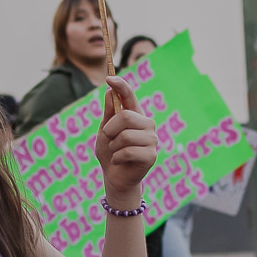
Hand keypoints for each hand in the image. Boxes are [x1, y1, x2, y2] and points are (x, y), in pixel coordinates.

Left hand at [95, 74, 156, 200]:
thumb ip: (108, 113)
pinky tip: (119, 161)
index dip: (121, 86)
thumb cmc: (110, 152)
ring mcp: (151, 139)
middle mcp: (146, 124)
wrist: (115, 177)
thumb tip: (109, 91)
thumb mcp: (105, 131)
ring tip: (115, 152)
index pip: (130, 96)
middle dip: (110, 129)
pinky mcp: (151, 155)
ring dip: (113, 146)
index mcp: (135, 115)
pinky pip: (128, 151)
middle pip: (126, 116)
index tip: (109, 78)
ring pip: (125, 136)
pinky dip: (117, 157)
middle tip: (108, 139)